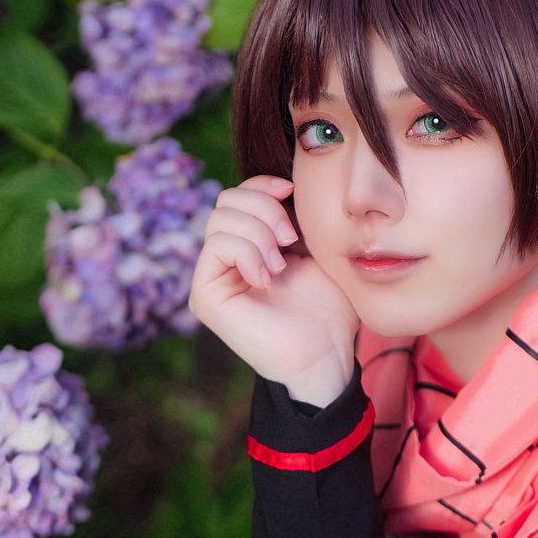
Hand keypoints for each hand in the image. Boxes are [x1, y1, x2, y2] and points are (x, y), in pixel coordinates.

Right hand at [190, 175, 357, 404]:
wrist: (328, 354)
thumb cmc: (331, 308)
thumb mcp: (317, 248)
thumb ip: (295, 216)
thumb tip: (283, 183)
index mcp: (252, 244)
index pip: (240, 193)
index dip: (264, 185)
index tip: (293, 193)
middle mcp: (227, 258)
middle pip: (227, 200)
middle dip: (264, 209)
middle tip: (290, 240)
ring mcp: (213, 277)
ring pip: (220, 219)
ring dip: (258, 234)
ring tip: (281, 264)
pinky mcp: (206, 296)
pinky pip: (215, 247)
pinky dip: (246, 253)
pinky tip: (266, 277)